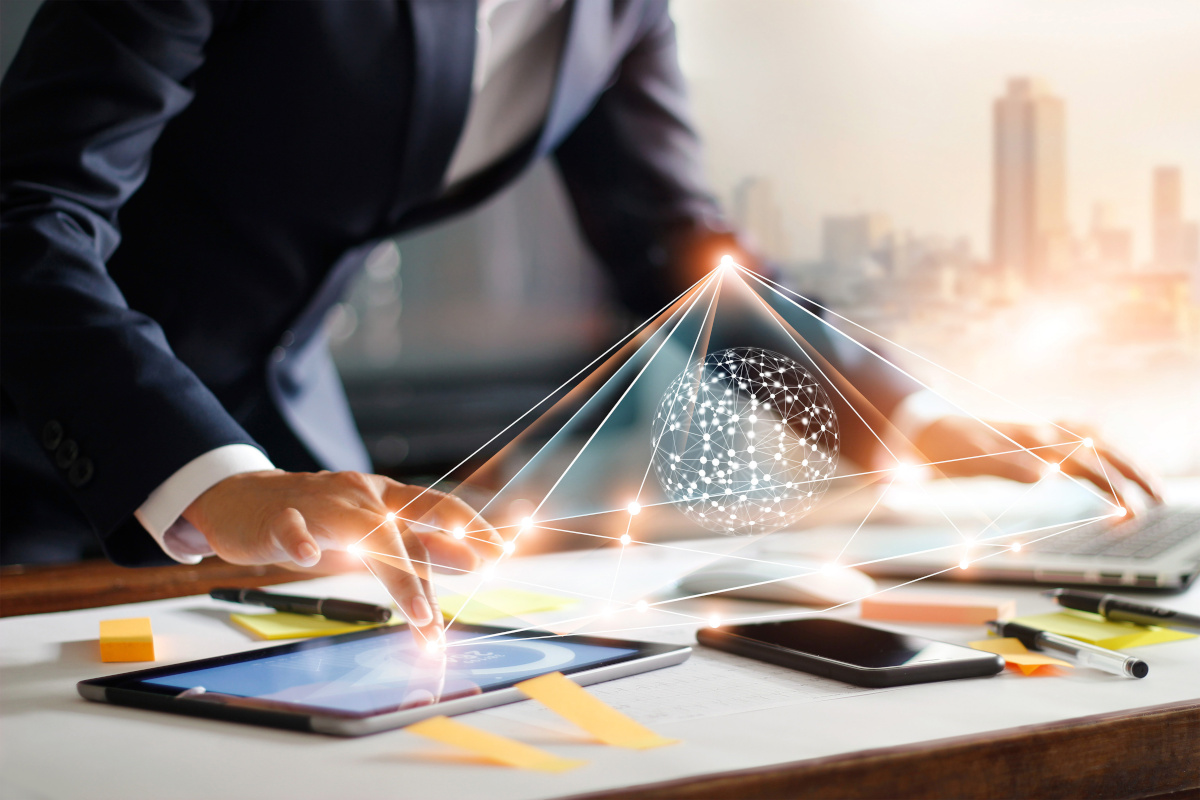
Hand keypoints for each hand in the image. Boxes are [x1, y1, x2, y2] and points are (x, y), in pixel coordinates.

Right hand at [184, 470, 502, 642]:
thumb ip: (419, 545)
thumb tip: (475, 561)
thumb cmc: (317, 518)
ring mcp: (318, 504)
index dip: (470, 525)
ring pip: (362, 530)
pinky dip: (299, 540)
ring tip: (419, 611)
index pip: (434, 506)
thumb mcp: (373, 530)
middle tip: (468, 590)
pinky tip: (306, 556)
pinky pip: (290, 527)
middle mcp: (359, 495)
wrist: (240, 498)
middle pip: (404, 528)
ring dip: (395, 572)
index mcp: (383, 497)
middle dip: (440, 560)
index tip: (503, 549)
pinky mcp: (275, 518)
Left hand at [910, 417, 1162, 509]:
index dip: (1115, 487)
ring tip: (1147, 486)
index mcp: (1036, 442)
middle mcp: (1044, 434)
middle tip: (1161, 499)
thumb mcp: (974, 461)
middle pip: (1103, 450)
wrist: (927, 427)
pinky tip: (1105, 457)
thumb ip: (1010, 467)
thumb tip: (1047, 475)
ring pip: (1095, 444)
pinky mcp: (1033, 438)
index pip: (1089, 464)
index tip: (1133, 511)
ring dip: (1122, 463)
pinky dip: (1100, 451)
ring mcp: (1040, 434)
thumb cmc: (948, 447)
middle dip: (1134, 473)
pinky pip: (1078, 440)